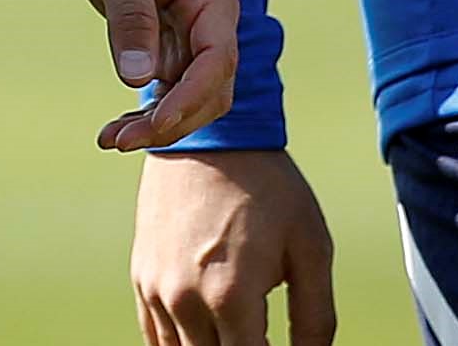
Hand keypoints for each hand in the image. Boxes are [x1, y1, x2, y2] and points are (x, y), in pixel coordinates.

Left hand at [45, 0, 241, 151]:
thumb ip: (131, 19)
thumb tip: (139, 80)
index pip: (218, 59)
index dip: (190, 99)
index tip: (155, 125)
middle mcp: (209, 15)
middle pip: (211, 87)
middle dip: (173, 119)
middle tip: (120, 141)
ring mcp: (189, 29)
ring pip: (190, 94)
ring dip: (157, 121)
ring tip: (110, 140)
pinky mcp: (165, 38)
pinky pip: (166, 85)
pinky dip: (145, 108)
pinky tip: (114, 128)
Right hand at [136, 146, 337, 345]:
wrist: (208, 133)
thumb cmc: (268, 188)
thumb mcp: (310, 247)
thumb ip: (316, 316)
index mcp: (231, 295)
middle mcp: (185, 299)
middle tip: (261, 335)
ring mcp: (157, 289)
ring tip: (239, 332)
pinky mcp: (142, 277)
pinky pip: (156, 337)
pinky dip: (180, 345)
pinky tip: (208, 334)